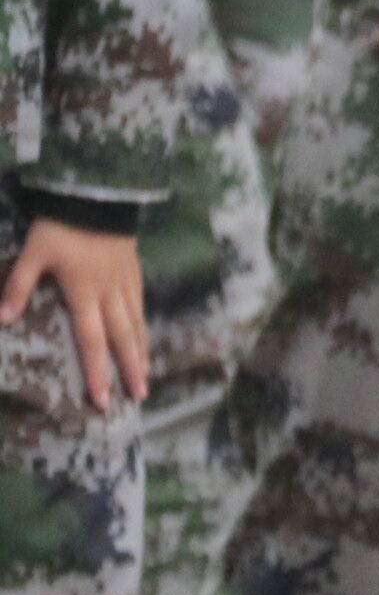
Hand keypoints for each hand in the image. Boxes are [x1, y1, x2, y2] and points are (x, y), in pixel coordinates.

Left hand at [2, 217, 147, 410]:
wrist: (98, 196)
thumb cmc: (61, 227)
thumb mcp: (33, 254)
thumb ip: (19, 286)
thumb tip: (2, 320)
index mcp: (84, 293)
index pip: (92, 340)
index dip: (97, 371)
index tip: (103, 398)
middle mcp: (110, 294)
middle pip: (122, 338)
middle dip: (130, 369)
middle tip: (139, 397)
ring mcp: (125, 282)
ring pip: (137, 323)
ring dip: (142, 352)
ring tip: (147, 376)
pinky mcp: (133, 271)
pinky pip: (141, 305)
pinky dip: (144, 326)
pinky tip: (145, 337)